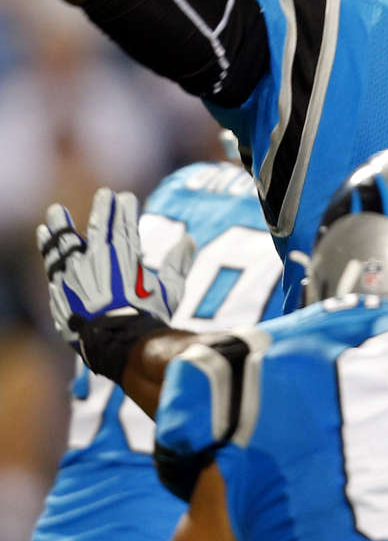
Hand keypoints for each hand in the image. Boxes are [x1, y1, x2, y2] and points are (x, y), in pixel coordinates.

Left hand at [38, 187, 194, 350]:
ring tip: (55, 212)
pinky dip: (49, 247)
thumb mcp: (171, 291)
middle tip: (104, 195)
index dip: (126, 209)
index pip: (126, 225)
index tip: (126, 197)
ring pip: (67, 241)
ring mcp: (77, 273)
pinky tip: (45, 236)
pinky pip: (52, 262)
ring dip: (61, 225)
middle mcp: (99, 260)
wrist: (117, 345)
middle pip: (98, 227)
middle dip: (102, 208)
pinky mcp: (61, 288)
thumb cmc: (148, 318)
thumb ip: (178, 264)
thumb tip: (188, 240)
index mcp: (127, 258)